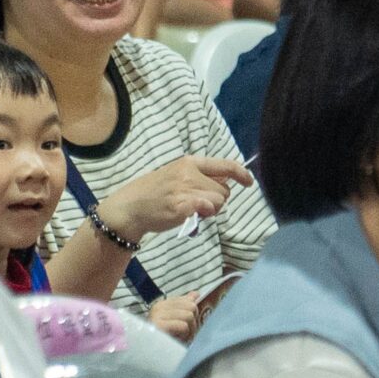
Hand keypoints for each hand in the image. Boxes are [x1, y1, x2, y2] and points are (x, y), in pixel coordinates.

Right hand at [97, 156, 254, 241]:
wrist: (130, 208)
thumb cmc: (154, 193)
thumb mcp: (175, 174)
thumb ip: (199, 176)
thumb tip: (226, 180)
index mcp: (189, 162)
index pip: (224, 164)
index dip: (241, 173)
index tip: (248, 182)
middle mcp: (189, 173)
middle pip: (224, 189)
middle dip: (217, 199)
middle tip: (198, 204)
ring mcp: (185, 189)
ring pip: (219, 202)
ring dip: (211, 210)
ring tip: (191, 210)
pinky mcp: (183, 205)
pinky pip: (209, 209)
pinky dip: (206, 214)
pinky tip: (193, 215)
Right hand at [147, 293, 201, 340]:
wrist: (148, 354)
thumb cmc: (165, 340)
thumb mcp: (176, 322)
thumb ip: (185, 307)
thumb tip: (196, 294)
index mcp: (163, 304)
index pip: (189, 300)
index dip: (193, 314)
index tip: (186, 326)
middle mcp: (159, 307)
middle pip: (191, 307)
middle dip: (193, 323)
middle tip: (185, 334)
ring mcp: (157, 315)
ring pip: (189, 316)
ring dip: (189, 330)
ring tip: (180, 338)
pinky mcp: (158, 325)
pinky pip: (183, 326)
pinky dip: (184, 335)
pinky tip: (175, 340)